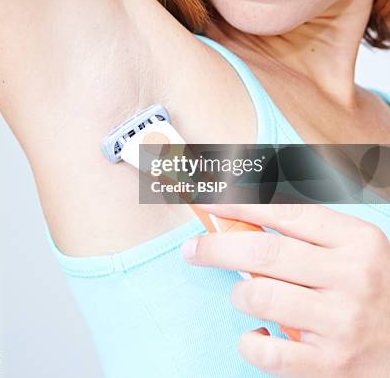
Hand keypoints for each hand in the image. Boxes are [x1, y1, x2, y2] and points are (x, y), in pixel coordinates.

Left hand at [180, 203, 389, 377]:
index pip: (285, 213)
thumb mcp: (353, 248)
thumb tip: (243, 216)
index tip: (210, 204)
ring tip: (246, 296)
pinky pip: (268, 352)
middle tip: (194, 249)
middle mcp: (351, 277)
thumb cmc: (373, 287)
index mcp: (356, 240)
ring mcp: (341, 323)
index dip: (240, 205)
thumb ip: (308, 231)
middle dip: (217, 247)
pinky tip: (257, 333)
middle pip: (264, 252)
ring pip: (260, 296)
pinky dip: (250, 341)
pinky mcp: (331, 365)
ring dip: (240, 294)